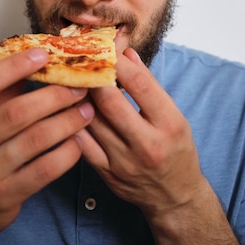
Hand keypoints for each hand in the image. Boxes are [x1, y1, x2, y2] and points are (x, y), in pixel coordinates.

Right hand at [0, 48, 94, 244]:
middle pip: (15, 112)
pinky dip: (67, 152)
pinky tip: (78, 141)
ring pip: (35, 139)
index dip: (13, 66)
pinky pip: (45, 170)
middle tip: (78, 86)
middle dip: (53, 95)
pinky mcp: (4, 197)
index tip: (42, 55)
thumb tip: (33, 64)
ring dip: (67, 121)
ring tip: (86, 110)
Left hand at [75, 48, 204, 221]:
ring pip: (91, 119)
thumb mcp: (174, 116)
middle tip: (85, 61)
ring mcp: (124, 162)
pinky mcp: (106, 174)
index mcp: (169, 125)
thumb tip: (126, 55)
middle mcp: (147, 144)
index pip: (141, 85)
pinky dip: (73, 121)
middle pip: (110, 101)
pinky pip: (81, 142)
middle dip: (94, 76)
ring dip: (80, 95)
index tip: (109, 49)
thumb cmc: (176, 149)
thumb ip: (149, 86)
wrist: (174, 196)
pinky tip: (68, 107)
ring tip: (73, 78)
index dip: (120, 62)